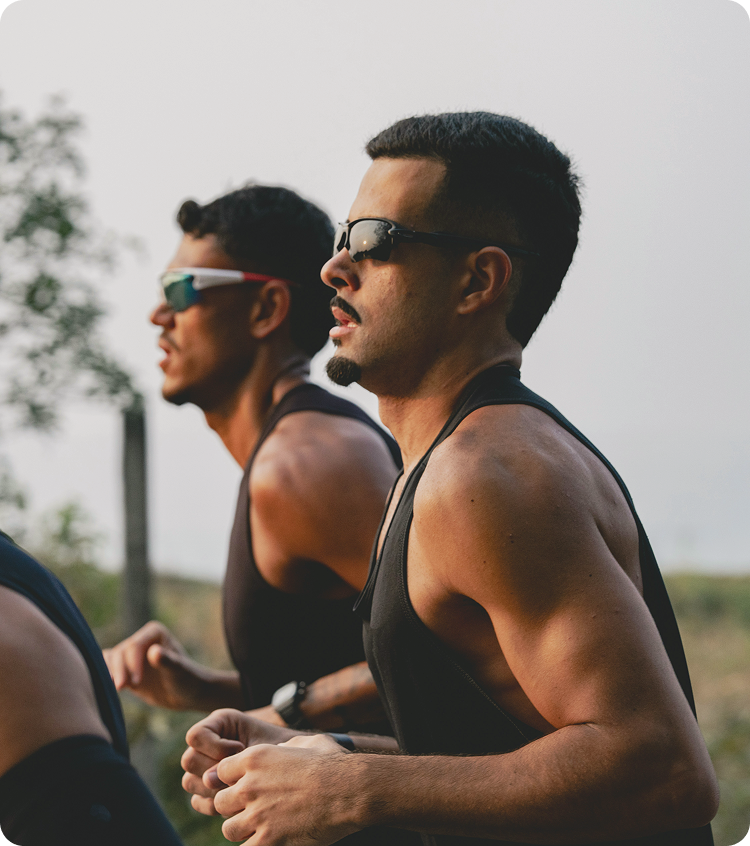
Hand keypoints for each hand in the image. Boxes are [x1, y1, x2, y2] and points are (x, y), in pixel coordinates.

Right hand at [103, 620, 210, 709]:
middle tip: (121, 688)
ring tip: (115, 689)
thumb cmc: (188, 679)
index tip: (136, 682)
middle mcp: (141, 640)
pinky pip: (107, 669)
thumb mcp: (179, 671)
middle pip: (120, 652)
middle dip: (119, 670)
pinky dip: (104, 677)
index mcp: (154, 632)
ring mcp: (132, 655)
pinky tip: (107, 690)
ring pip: (110, 659)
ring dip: (108, 673)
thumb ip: (167, 661)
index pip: (134, 645)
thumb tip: (153, 652)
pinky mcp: (125, 669)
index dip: (131, 663)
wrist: (188, 694)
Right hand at [181, 709, 299, 815]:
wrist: (292, 763)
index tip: (242, 749)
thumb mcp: (261, 744)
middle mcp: (208, 743)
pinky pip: (197, 800)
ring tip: (238, 788)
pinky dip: (212, 804)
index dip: (216, 747)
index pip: (196, 736)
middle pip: (189, 760)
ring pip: (189, 782)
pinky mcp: (208, 788)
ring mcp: (205, 766)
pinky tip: (234, 801)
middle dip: (214, 771)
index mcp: (219, 723)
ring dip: (212, 789)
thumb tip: (209, 781)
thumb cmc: (280, 747)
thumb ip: (236, 758)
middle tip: (240, 773)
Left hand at [214, 734, 358, 843]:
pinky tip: (271, 840)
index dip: (232, 780)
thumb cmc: (332, 762)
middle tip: (253, 809)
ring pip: (229, 829)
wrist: (348, 790)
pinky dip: (256, 845)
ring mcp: (256, 815)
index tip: (246, 786)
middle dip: (234, 806)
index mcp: (254, 758)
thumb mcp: (304, 742)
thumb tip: (278, 752)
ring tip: (261, 827)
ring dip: (242, 829)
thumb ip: (282, 748)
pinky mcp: (267, 841)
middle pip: (220, 801)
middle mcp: (249, 786)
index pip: (221, 772)